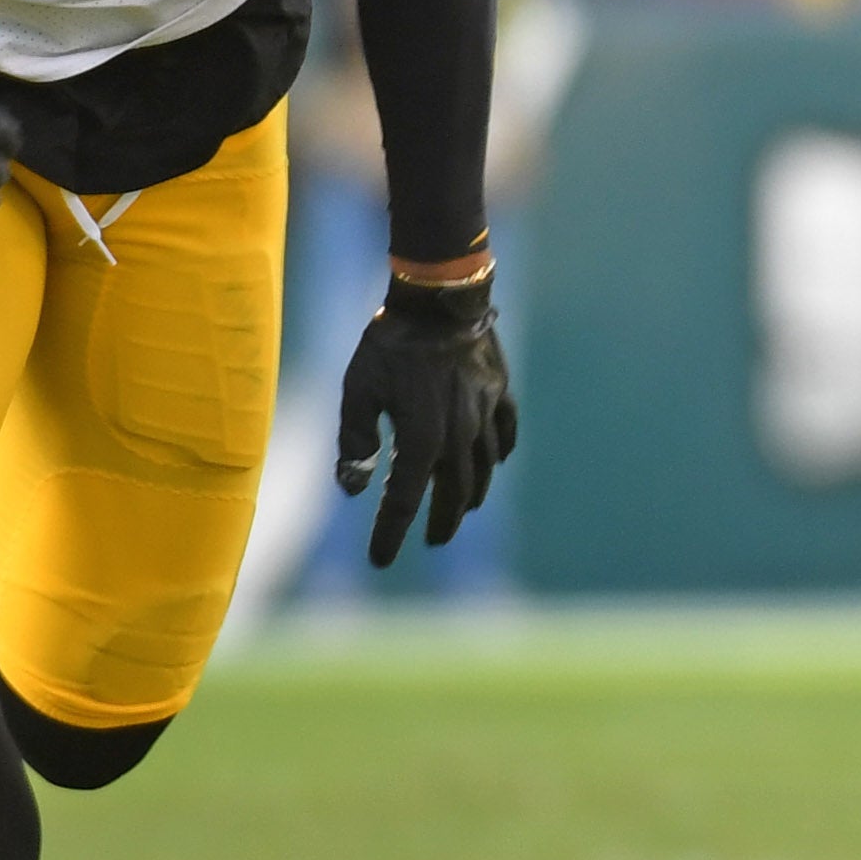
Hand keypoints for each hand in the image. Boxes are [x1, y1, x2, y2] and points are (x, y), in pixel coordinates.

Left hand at [334, 272, 518, 568]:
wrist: (440, 298)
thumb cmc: (390, 344)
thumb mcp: (357, 391)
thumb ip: (355, 443)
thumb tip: (354, 487)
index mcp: (421, 440)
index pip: (404, 502)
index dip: (390, 534)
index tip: (380, 560)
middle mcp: (459, 435)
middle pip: (453, 493)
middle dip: (441, 522)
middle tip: (431, 540)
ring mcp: (485, 413)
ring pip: (484, 467)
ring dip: (472, 495)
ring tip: (461, 511)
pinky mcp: (499, 390)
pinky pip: (506, 431)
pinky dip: (501, 452)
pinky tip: (498, 462)